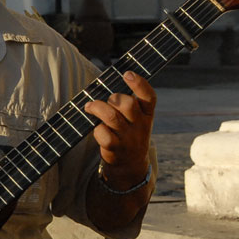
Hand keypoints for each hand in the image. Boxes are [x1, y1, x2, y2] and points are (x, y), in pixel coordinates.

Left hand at [83, 70, 155, 189]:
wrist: (130, 164)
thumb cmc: (129, 133)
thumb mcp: (137, 119)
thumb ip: (127, 103)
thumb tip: (103, 84)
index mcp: (147, 114)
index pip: (149, 97)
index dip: (139, 84)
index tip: (127, 74)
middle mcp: (140, 125)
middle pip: (128, 104)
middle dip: (113, 98)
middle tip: (105, 99)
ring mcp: (128, 138)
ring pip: (112, 117)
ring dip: (98, 108)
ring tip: (89, 106)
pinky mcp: (115, 148)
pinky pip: (104, 134)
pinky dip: (97, 129)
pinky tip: (95, 128)